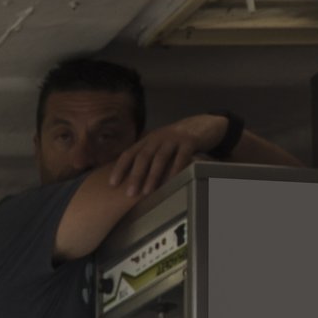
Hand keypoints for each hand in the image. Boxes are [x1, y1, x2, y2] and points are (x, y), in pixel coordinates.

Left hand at [108, 114, 229, 198]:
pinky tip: (171, 181)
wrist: (204, 124)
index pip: (129, 153)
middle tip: (129, 193)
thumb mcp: (159, 145)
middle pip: (143, 157)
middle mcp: (158, 138)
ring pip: (160, 158)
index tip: (112, 184)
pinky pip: (181, 157)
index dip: (120, 168)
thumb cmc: (177, 141)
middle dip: (135, 176)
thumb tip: (131, 181)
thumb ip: (148, 157)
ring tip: (147, 192)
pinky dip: (176, 170)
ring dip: (152, 176)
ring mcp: (173, 139)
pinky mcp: (190, 141)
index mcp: (147, 140)